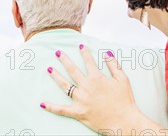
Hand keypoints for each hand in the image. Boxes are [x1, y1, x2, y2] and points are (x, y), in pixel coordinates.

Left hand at [42, 45, 167, 134]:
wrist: (124, 121)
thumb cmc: (125, 100)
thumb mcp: (122, 80)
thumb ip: (114, 65)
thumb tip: (107, 53)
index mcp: (96, 78)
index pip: (88, 61)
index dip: (84, 52)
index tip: (80, 45)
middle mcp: (86, 87)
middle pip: (72, 70)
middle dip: (64, 59)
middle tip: (57, 52)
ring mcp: (81, 100)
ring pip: (65, 86)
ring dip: (56, 76)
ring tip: (49, 69)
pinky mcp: (78, 112)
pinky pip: (62, 110)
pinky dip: (51, 107)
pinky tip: (42, 103)